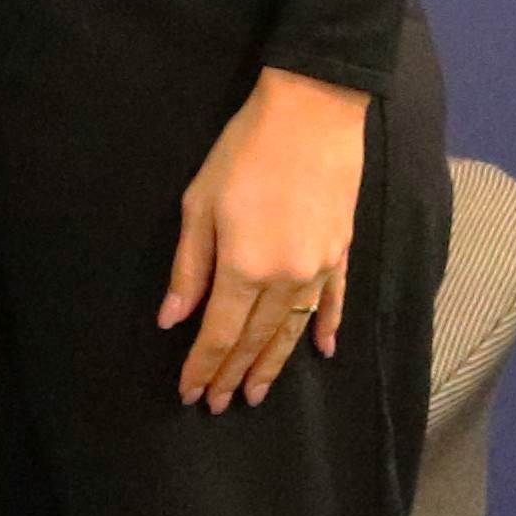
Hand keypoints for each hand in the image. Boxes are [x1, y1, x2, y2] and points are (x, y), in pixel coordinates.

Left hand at [161, 66, 372, 409]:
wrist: (312, 111)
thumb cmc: (244, 151)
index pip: (218, 334)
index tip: (190, 394)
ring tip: (257, 393)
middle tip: (218, 404)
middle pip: (254, 340)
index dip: (202, 367)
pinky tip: (323, 352)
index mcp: (245, 268)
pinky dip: (327, 328)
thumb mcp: (199, 204)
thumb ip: (189, 268)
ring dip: (273, 364)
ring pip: (292, 330)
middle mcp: (286, 279)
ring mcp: (319, 268)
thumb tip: (173, 319)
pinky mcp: (342, 252)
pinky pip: (334, 301)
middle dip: (233, 374)